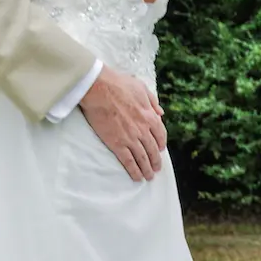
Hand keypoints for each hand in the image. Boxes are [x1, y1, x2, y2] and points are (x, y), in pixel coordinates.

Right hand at [79, 65, 166, 181]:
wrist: (99, 88)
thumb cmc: (118, 83)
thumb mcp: (140, 87)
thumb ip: (152, 100)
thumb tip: (161, 112)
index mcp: (149, 115)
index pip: (160, 134)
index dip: (161, 144)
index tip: (160, 149)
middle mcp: (143, 129)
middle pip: (153, 150)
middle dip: (156, 161)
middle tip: (156, 168)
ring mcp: (130, 138)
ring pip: (142, 158)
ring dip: (147, 169)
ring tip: (148, 176)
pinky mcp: (117, 144)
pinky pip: (128, 162)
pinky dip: (134, 171)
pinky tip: (136, 177)